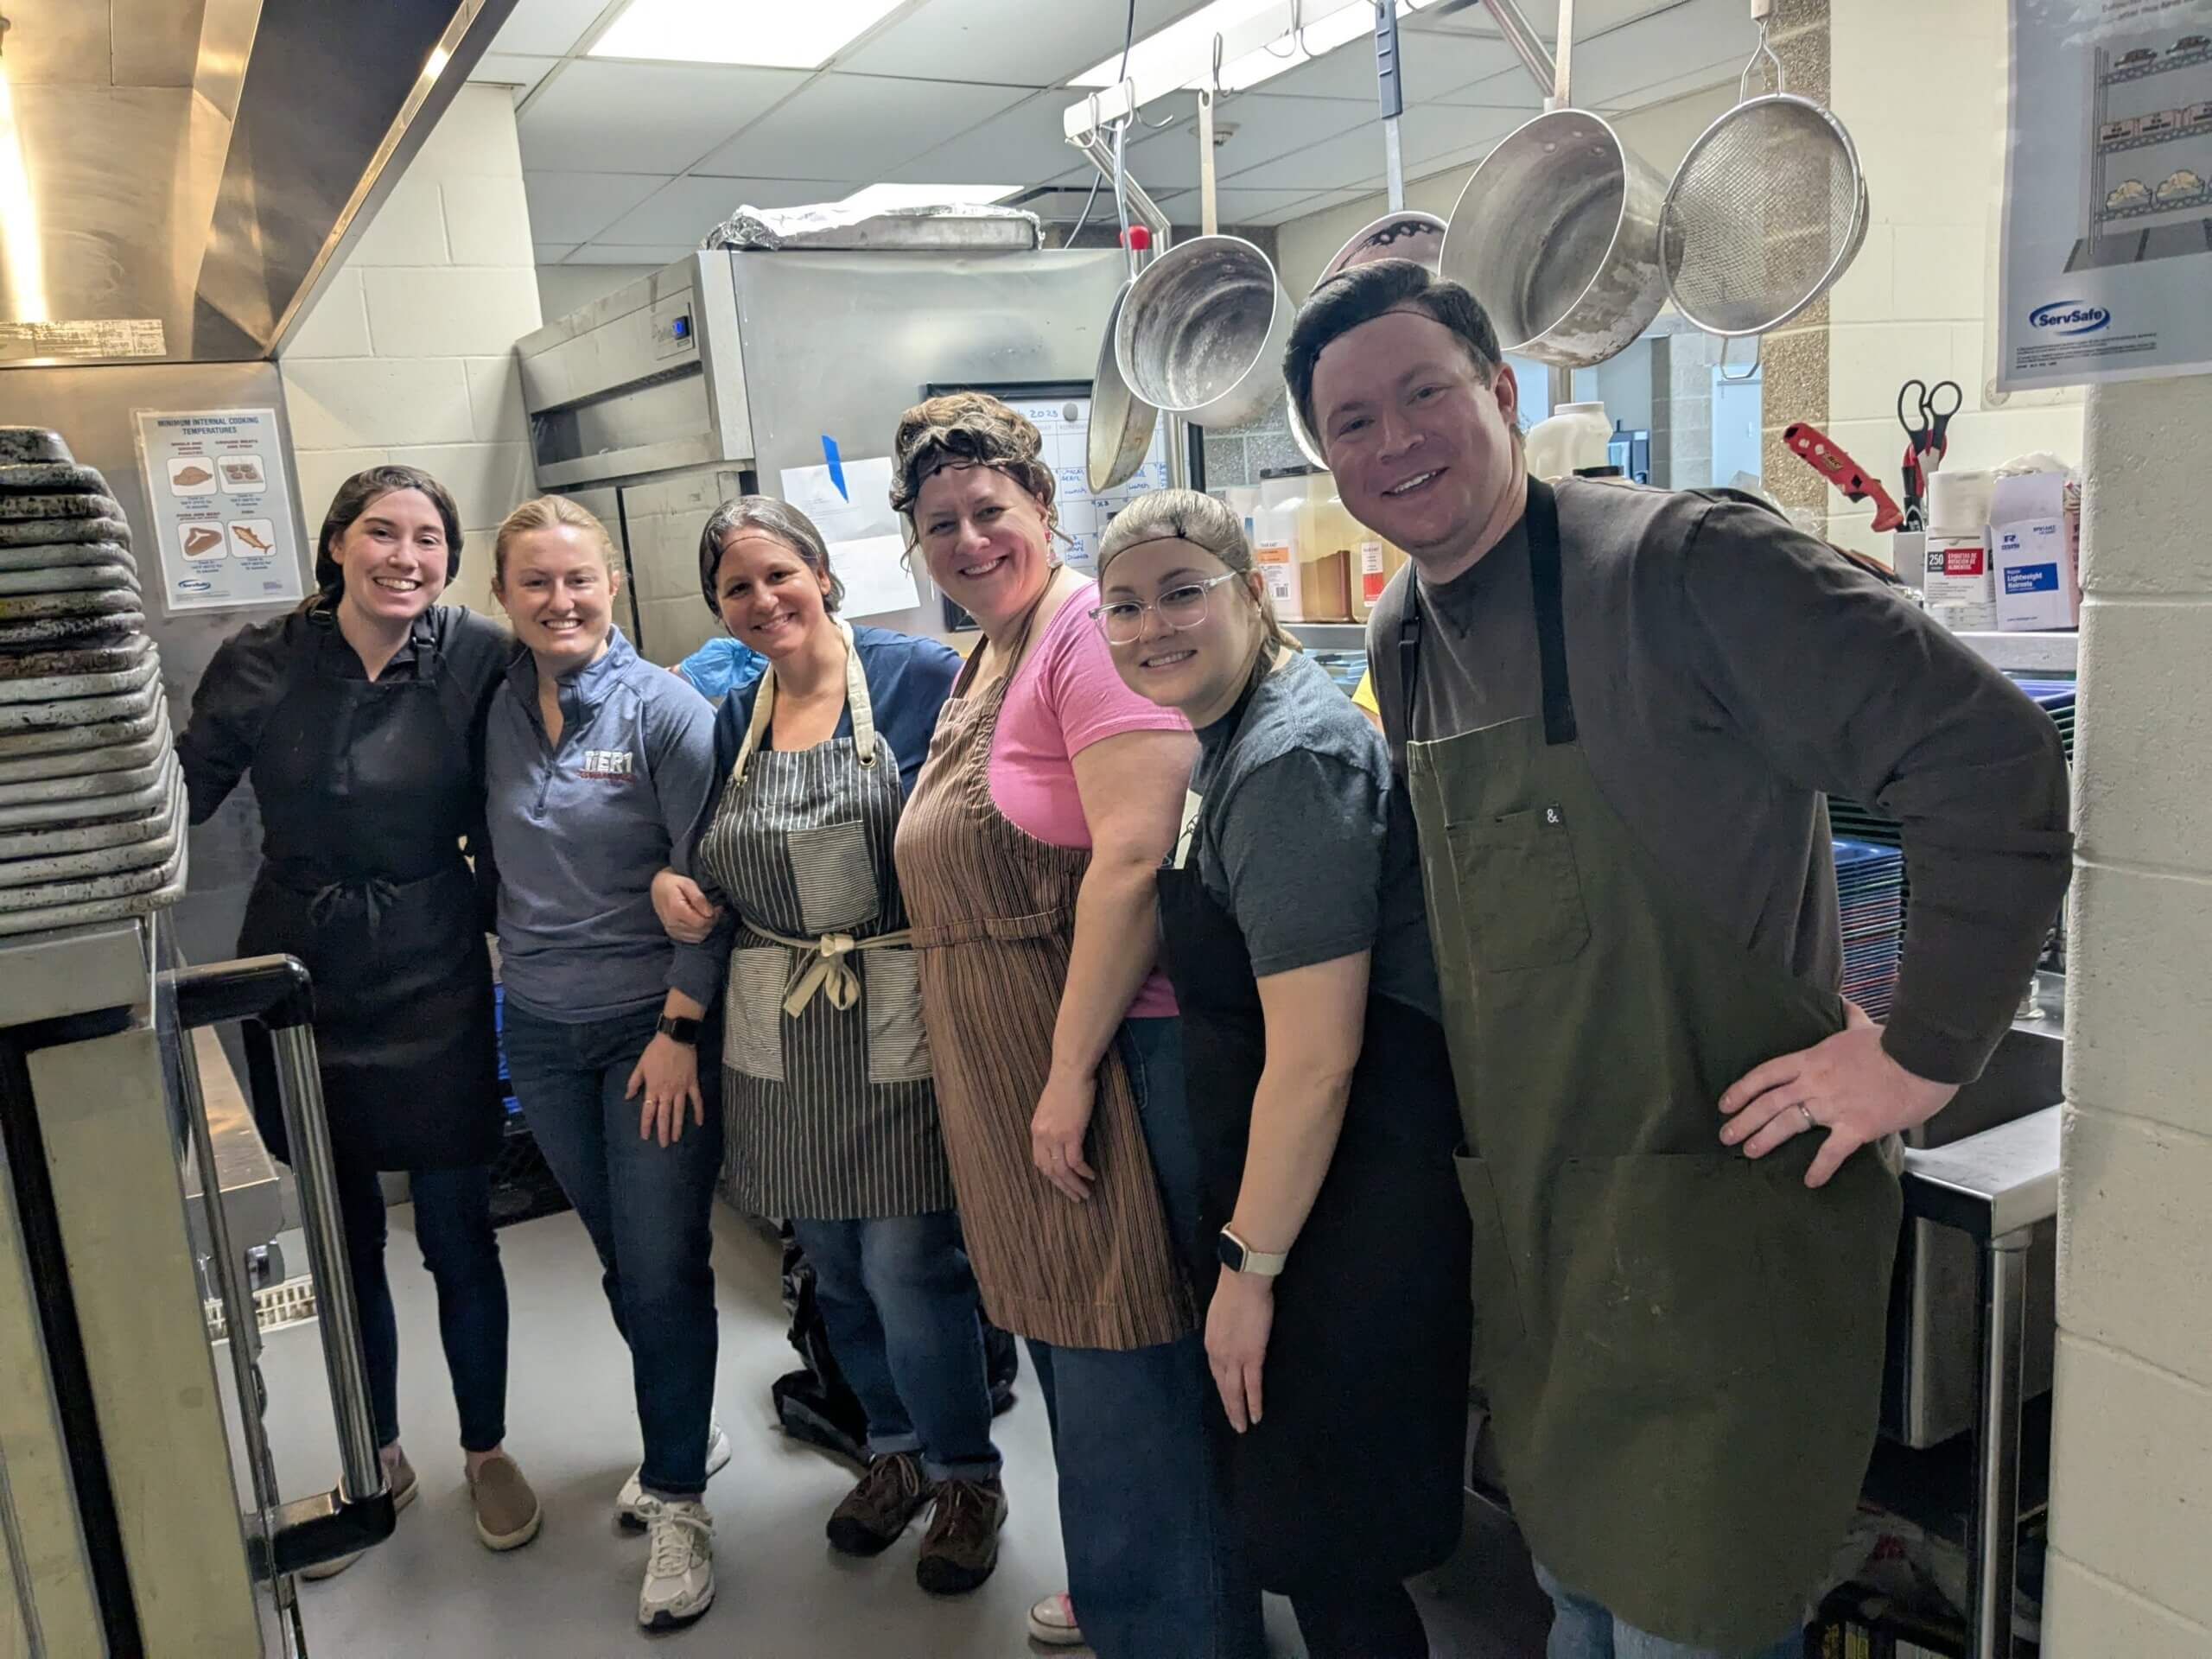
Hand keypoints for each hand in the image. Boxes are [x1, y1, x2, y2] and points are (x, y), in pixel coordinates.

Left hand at [627, 1035, 703, 1146]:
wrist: (675, 1038)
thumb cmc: (656, 1051)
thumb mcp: (640, 1066)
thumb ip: (634, 1082)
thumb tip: (627, 1097)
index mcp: (653, 1088)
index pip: (648, 1111)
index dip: (646, 1125)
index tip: (645, 1136)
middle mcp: (666, 1092)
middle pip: (664, 1115)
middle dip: (663, 1131)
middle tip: (663, 1144)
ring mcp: (681, 1089)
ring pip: (679, 1111)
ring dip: (678, 1126)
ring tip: (677, 1138)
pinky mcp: (692, 1083)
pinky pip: (696, 1100)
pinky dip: (698, 1111)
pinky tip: (699, 1122)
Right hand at [651, 868, 721, 944]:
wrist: (657, 887)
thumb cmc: (673, 882)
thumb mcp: (687, 883)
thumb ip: (699, 898)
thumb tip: (710, 913)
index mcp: (676, 910)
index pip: (701, 923)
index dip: (714, 917)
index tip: (718, 908)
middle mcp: (673, 923)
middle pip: (701, 931)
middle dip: (712, 922)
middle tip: (715, 911)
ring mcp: (672, 930)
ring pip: (697, 937)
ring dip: (707, 928)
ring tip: (708, 916)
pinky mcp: (672, 933)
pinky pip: (691, 940)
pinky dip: (699, 933)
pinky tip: (700, 922)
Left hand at [1030, 1070, 1096, 1201]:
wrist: (1071, 1072)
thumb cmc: (1064, 1085)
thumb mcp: (1050, 1109)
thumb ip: (1051, 1126)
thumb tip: (1060, 1138)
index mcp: (1036, 1130)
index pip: (1039, 1162)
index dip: (1051, 1177)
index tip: (1062, 1184)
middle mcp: (1043, 1136)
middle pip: (1050, 1171)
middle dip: (1063, 1187)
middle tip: (1075, 1197)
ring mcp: (1056, 1136)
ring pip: (1063, 1170)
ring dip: (1074, 1185)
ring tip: (1085, 1193)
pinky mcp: (1071, 1134)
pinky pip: (1076, 1161)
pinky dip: (1083, 1172)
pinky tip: (1091, 1176)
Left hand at [1206, 1267, 1273, 1432]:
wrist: (1243, 1282)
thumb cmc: (1234, 1291)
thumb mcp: (1220, 1315)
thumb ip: (1223, 1331)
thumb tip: (1229, 1336)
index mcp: (1211, 1344)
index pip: (1216, 1373)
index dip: (1222, 1388)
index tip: (1226, 1400)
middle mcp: (1218, 1355)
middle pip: (1223, 1387)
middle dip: (1229, 1407)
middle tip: (1234, 1423)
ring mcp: (1235, 1358)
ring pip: (1235, 1391)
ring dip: (1238, 1411)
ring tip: (1242, 1426)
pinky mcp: (1252, 1356)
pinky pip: (1252, 1385)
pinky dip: (1253, 1402)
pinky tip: (1256, 1416)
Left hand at [1719, 1001, 1957, 1187]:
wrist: (1922, 1060)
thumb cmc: (1893, 1043)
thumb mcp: (1863, 1027)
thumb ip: (1849, 1018)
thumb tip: (1844, 1003)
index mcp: (1812, 1059)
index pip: (1766, 1073)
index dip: (1742, 1089)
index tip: (1725, 1103)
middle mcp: (1814, 1083)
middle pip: (1769, 1102)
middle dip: (1744, 1119)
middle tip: (1725, 1135)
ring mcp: (1833, 1106)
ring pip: (1789, 1124)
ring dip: (1765, 1139)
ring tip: (1748, 1152)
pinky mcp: (1856, 1127)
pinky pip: (1832, 1152)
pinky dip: (1820, 1168)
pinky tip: (1810, 1182)